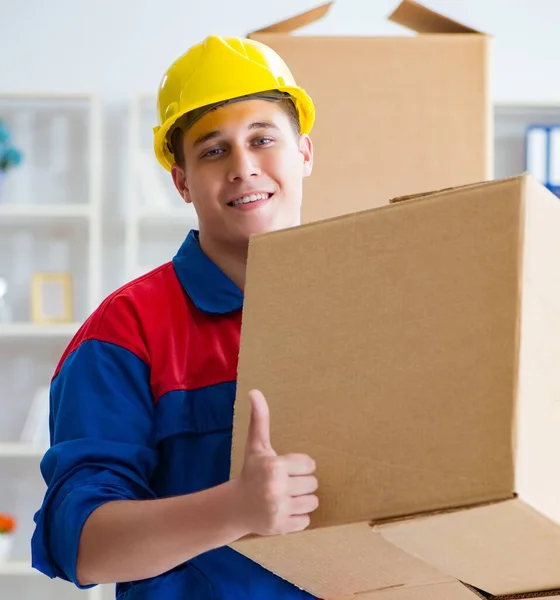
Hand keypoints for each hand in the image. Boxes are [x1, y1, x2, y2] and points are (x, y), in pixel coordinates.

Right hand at [236, 389, 317, 535]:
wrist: (235, 507)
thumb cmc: (251, 472)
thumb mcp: (256, 446)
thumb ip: (259, 419)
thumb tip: (255, 391)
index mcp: (274, 466)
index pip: (310, 465)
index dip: (300, 466)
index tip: (286, 468)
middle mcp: (276, 489)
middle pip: (313, 484)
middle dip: (301, 483)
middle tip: (285, 484)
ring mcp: (279, 510)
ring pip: (313, 502)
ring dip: (302, 500)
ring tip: (286, 497)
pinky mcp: (281, 527)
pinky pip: (306, 521)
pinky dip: (298, 517)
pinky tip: (283, 510)